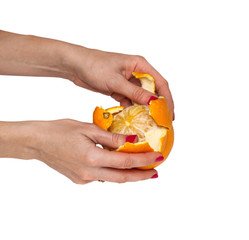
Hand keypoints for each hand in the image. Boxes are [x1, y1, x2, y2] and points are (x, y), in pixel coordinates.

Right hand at [24, 119, 160, 183]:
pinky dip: (113, 172)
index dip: (144, 160)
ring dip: (128, 174)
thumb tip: (132, 140)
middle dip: (141, 176)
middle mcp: (89, 172)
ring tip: (141, 169)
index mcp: (92, 157)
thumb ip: (112, 137)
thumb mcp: (88, 129)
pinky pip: (101, 177)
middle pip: (122, 177)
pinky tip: (118, 165)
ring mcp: (83, 178)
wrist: (38, 142)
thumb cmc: (61, 130)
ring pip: (113, 179)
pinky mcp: (80, 179)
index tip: (158, 158)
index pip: (125, 161)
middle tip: (156, 172)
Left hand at [64, 47, 173, 114]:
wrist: (75, 66)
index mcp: (140, 65)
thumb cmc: (94, 66)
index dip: (167, 99)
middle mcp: (136, 72)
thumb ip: (135, 92)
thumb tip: (155, 102)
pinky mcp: (120, 89)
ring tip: (150, 124)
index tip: (170, 114)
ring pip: (141, 98)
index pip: (160, 83)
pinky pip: (130, 101)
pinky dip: (132, 109)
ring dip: (145, 109)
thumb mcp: (116, 81)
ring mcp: (128, 82)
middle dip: (158, 106)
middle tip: (163, 122)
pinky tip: (134, 120)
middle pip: (153, 91)